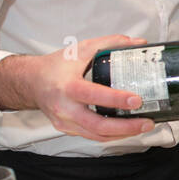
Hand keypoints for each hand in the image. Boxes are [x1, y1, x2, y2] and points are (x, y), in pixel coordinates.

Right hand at [0, 35, 155, 142]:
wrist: (31, 82)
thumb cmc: (56, 66)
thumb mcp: (81, 49)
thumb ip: (110, 43)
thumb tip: (139, 43)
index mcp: (67, 86)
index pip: (93, 95)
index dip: (116, 99)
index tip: (136, 100)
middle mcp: (65, 108)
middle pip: (97, 125)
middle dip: (126, 127)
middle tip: (147, 122)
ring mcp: (65, 122)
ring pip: (97, 135)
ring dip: (123, 134)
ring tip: (143, 126)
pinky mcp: (67, 130)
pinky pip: (92, 136)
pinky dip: (112, 135)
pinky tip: (127, 129)